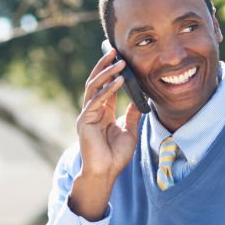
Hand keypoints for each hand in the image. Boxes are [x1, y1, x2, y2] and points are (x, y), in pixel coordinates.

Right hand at [68, 48, 141, 219]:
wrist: (106, 173)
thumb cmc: (116, 156)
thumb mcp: (130, 131)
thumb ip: (132, 114)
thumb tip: (140, 97)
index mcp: (102, 112)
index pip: (106, 86)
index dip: (112, 72)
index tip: (121, 58)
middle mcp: (92, 111)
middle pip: (96, 82)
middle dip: (105, 66)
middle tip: (115, 51)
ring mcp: (87, 115)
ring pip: (94, 87)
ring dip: (106, 73)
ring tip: (119, 62)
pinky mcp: (84, 122)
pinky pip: (95, 101)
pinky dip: (107, 90)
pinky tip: (118, 81)